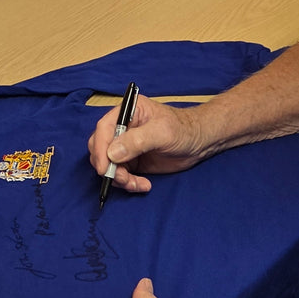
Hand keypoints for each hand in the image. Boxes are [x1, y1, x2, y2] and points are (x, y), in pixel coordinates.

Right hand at [87, 96, 205, 194]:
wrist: (198, 143)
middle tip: (124, 179)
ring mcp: (125, 146)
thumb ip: (137, 140)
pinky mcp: (131, 162)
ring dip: (119, 179)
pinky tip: (143, 185)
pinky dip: (127, 183)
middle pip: (100, 148)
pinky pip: (119, 175)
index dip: (100, 148)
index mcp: (127, 112)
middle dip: (109, 167)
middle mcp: (122, 128)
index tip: (104, 168)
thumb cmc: (183, 130)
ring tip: (137, 184)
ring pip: (108, 165)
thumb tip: (112, 153)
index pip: (104, 128)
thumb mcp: (162, 132)